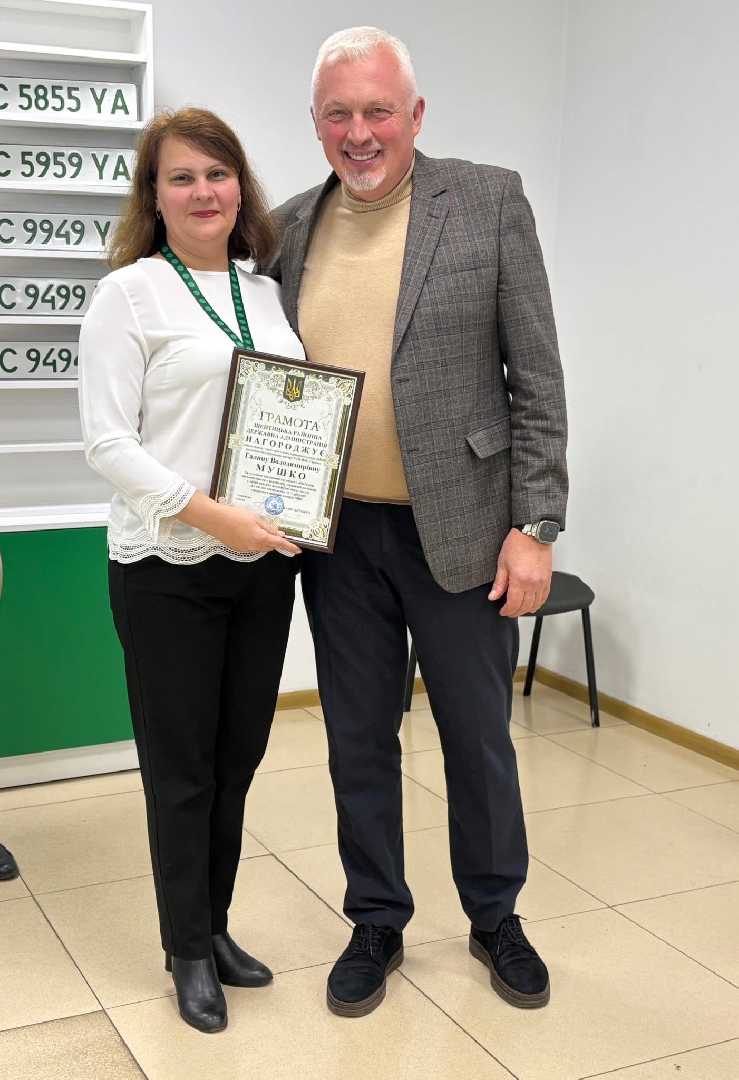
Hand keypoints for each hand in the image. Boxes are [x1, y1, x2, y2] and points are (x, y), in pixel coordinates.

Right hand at [176, 491, 301, 555]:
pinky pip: (252, 546)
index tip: (298, 549)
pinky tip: (251, 531)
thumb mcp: (254, 517)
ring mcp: (245, 548)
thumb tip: (279, 534)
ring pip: (261, 547)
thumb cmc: (234, 515)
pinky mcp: (237, 548)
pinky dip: (256, 541)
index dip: (289, 547)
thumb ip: (268, 527)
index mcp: (260, 538)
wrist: (213, 519)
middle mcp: (253, 546)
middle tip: (279, 533)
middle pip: (270, 546)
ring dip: (265, 541)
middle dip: (276, 541)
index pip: (279, 544)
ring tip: (263, 529)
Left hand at [488, 528, 551, 615]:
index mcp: (520, 580)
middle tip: (508, 611)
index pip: (514, 604)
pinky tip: (532, 604)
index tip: (502, 611)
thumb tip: (493, 596)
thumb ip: (499, 584)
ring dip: (526, 609)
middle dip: (515, 612)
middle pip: (525, 606)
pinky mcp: (548, 579)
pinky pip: (545, 597)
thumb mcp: (502, 564)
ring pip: (536, 604)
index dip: (507, 611)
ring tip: (518, 609)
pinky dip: (538, 603)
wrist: (533, 533)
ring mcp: (542, 582)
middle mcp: (533, 583)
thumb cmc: (517, 544)